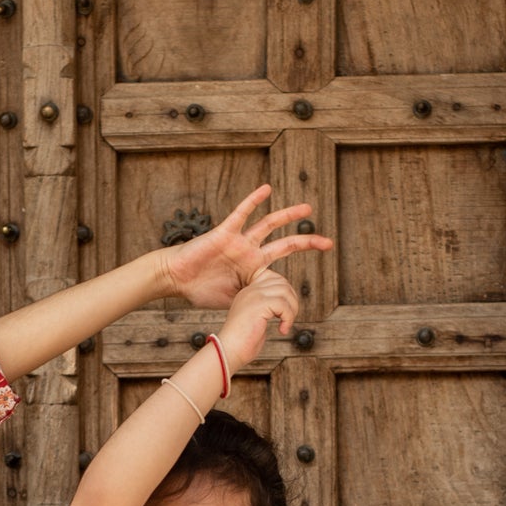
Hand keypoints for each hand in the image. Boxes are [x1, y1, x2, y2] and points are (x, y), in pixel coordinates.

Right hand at [160, 184, 331, 308]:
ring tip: (307, 208)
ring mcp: (240, 242)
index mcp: (253, 270)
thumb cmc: (200, 290)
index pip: (279, 270)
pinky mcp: (225, 233)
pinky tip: (267, 190)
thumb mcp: (232, 300)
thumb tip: (269, 315)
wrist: (176, 279)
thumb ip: (251, 301)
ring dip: (288, 216)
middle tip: (328, 243)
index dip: (290, 281)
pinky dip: (253, 201)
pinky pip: (241, 214)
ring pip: (269, 225)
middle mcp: (250, 253)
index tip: (295, 298)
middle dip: (307, 244)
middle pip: (284, 245)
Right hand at [216, 268, 297, 370]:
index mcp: (248, 292)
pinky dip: (288, 319)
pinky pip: (283, 305)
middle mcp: (250, 290)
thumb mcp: (256, 320)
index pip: (273, 277)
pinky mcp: (259, 305)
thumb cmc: (242, 343)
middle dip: (291, 300)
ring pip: (285, 291)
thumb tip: (288, 306)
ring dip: (291, 310)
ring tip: (285, 324)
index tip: (285, 311)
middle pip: (282, 282)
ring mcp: (254, 295)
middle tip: (288, 319)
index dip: (285, 291)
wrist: (229, 351)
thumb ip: (268, 309)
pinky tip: (282, 330)